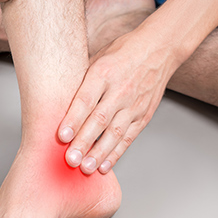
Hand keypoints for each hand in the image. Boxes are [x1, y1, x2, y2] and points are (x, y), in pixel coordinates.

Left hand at [58, 28, 179, 173]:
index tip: (61, 136)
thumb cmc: (123, 53)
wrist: (158, 50)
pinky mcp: (144, 115)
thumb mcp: (98, 58)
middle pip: (99, 120)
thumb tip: (59, 101)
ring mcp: (134, 104)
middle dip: (84, 142)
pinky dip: (116, 152)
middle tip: (70, 159)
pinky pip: (129, 137)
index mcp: (104, 73)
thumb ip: (82, 80)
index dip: (73, 119)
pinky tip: (105, 164)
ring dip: (100, 152)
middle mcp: (120, 90)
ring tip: (86, 167)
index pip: (86, 100)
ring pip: (115, 132)